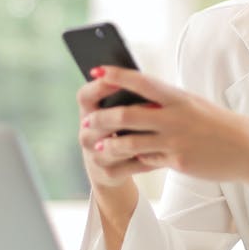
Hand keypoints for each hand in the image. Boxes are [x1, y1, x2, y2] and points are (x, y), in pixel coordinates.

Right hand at [76, 69, 154, 188]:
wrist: (109, 167)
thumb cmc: (118, 130)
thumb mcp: (113, 111)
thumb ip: (122, 96)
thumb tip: (140, 76)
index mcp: (87, 112)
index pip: (85, 95)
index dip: (99, 86)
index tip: (120, 79)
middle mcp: (86, 133)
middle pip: (100, 120)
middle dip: (124, 114)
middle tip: (152, 108)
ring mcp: (95, 155)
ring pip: (116, 145)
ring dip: (139, 138)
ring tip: (161, 130)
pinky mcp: (108, 172)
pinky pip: (131, 164)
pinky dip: (149, 158)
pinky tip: (164, 152)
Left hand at [82, 66, 248, 190]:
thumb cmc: (216, 125)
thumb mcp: (193, 105)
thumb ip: (166, 104)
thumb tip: (135, 104)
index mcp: (178, 96)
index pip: (141, 81)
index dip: (116, 75)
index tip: (95, 71)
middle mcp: (175, 115)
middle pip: (128, 113)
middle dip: (102, 117)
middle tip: (86, 120)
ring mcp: (176, 139)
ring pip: (130, 140)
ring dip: (109, 143)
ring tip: (96, 145)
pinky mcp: (179, 161)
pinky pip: (146, 159)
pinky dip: (131, 159)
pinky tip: (122, 160)